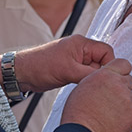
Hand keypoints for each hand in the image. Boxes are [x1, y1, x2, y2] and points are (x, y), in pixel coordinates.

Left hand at [0, 35, 114, 93]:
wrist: (21, 73)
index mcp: (81, 43)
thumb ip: (90, 74)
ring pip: (94, 70)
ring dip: (92, 80)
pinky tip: (81, 89)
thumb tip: (107, 79)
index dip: (109, 65)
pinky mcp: (71, 69)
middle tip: (96, 86)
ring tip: (85, 87)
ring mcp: (75, 60)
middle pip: (102, 61)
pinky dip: (85, 82)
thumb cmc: (39, 66)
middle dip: (100, 74)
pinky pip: (85, 76)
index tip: (107, 79)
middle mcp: (80, 50)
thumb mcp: (68, 70)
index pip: (107, 52)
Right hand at [60, 58, 131, 131]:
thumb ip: (98, 79)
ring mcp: (127, 99)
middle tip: (111, 98)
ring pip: (130, 97)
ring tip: (108, 112)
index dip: (121, 71)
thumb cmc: (78, 112)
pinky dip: (125, 116)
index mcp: (105, 75)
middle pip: (129, 80)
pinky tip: (112, 120)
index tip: (119, 77)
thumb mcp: (83, 86)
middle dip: (122, 88)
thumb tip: (104, 80)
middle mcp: (118, 84)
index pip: (124, 64)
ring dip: (123, 103)